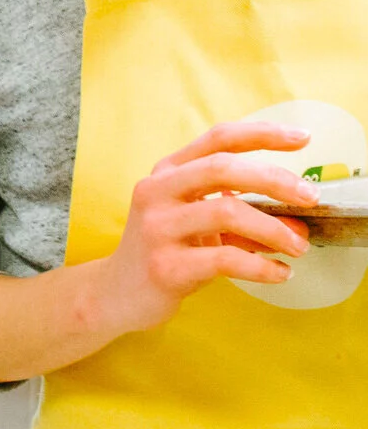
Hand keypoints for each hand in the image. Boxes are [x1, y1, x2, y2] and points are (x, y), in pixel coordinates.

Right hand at [89, 121, 318, 338]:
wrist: (117, 295)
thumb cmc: (165, 251)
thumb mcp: (200, 225)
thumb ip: (245, 218)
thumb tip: (299, 223)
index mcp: (166, 173)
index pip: (218, 139)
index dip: (263, 134)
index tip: (303, 139)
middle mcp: (156, 193)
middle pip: (223, 168)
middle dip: (276, 180)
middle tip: (311, 198)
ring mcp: (157, 229)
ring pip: (227, 213)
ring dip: (274, 229)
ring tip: (298, 248)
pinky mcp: (165, 267)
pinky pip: (225, 259)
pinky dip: (262, 266)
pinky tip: (279, 273)